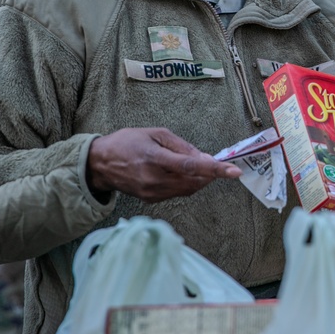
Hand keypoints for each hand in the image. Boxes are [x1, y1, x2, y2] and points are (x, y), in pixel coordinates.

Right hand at [86, 127, 241, 202]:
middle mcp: (154, 179)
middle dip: (210, 174)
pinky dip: (188, 184)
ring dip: (201, 179)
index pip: (190, 166)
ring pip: (188, 190)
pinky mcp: (151, 200)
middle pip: (194, 181)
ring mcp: (152, 192)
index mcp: (154, 158)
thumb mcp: (155, 133)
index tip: (234, 171)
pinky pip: (178, 193)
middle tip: (216, 162)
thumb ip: (181, 145)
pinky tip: (185, 174)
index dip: (215, 170)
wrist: (100, 164)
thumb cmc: (127, 142)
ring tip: (200, 166)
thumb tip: (204, 157)